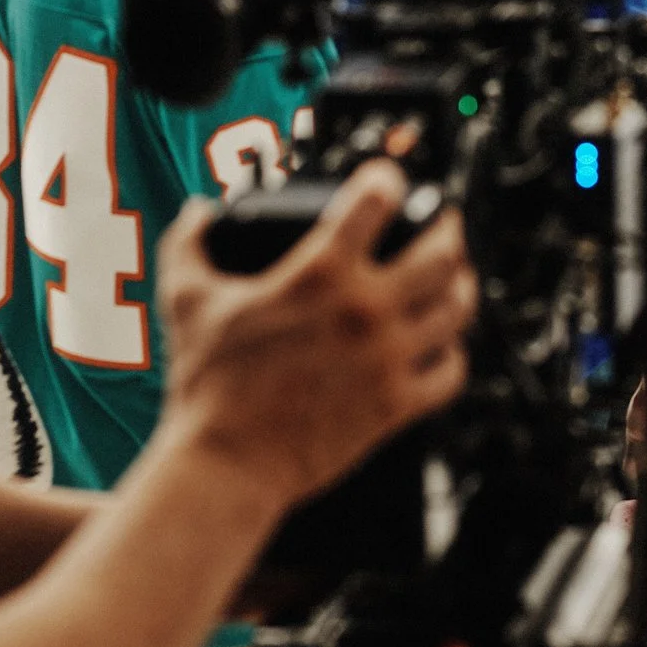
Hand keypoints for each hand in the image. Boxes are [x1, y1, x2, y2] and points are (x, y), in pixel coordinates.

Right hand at [157, 160, 474, 509]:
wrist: (223, 467)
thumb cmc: (205, 385)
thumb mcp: (185, 301)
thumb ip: (189, 243)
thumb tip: (199, 210)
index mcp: (318, 274)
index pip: (378, 200)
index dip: (389, 180)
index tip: (388, 183)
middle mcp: (364, 310)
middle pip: (443, 252)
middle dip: (448, 231)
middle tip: (441, 226)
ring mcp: (387, 358)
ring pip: (458, 308)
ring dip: (461, 287)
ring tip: (453, 279)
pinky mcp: (396, 404)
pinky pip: (452, 371)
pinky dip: (452, 354)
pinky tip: (441, 346)